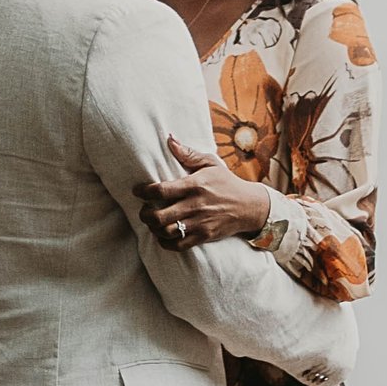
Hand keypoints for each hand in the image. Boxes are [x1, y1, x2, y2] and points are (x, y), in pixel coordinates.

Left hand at [138, 132, 275, 250]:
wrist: (249, 206)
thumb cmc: (227, 182)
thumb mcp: (211, 163)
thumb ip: (188, 153)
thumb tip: (169, 140)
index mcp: (195, 185)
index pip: (162, 190)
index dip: (144, 191)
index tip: (137, 191)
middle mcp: (195, 205)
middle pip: (160, 216)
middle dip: (145, 214)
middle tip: (143, 210)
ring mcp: (200, 223)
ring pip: (167, 232)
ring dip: (154, 228)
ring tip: (153, 222)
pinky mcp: (204, 237)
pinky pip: (178, 245)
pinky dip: (166, 243)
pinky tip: (163, 235)